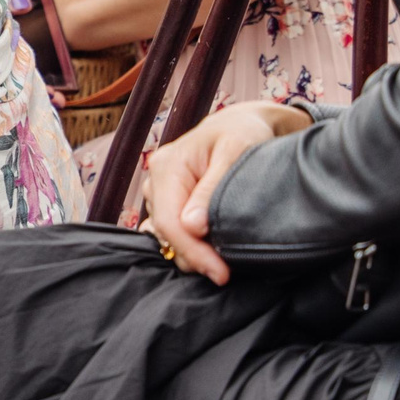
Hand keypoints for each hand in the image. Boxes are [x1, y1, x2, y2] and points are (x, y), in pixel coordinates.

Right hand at [142, 102, 307, 284]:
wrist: (243, 125)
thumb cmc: (243, 133)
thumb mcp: (235, 153)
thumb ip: (211, 190)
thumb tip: (192, 226)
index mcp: (166, 166)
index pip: (170, 222)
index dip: (194, 253)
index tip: (222, 274)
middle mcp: (156, 179)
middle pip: (167, 234)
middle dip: (197, 256)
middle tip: (230, 269)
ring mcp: (160, 192)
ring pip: (169, 236)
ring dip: (196, 251)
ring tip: (226, 256)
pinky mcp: (169, 201)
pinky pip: (173, 232)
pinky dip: (191, 245)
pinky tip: (211, 248)